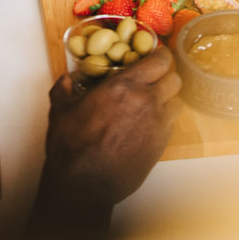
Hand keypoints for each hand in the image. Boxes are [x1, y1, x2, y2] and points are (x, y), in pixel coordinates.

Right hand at [38, 47, 181, 209]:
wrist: (85, 183)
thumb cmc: (72, 146)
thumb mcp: (61, 112)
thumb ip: (63, 90)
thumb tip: (65, 80)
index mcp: (124, 86)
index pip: (160, 60)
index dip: (160, 56)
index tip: (154, 57)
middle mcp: (146, 101)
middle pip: (174, 79)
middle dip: (165, 77)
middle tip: (153, 80)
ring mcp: (157, 124)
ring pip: (177, 102)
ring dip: (167, 99)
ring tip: (152, 104)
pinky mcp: (161, 145)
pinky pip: (171, 124)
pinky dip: (164, 121)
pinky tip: (147, 126)